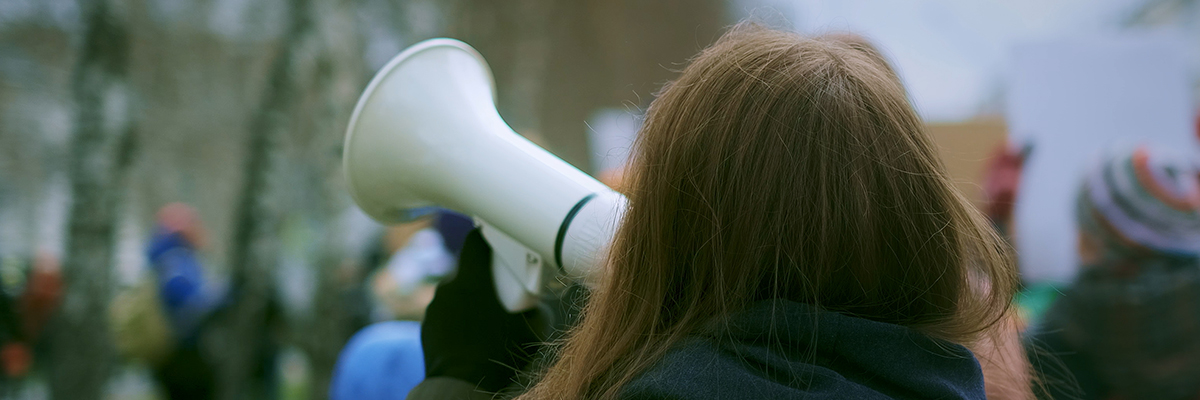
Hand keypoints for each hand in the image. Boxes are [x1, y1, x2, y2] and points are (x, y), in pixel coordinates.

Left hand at [421, 228, 547, 392]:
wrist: (463, 386)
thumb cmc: (498, 356)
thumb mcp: (532, 330)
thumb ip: (534, 306)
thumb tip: (535, 300)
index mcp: (473, 280)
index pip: (476, 241)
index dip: (488, 236)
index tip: (497, 240)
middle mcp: (449, 287)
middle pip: (468, 269)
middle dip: (484, 277)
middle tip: (501, 292)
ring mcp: (435, 306)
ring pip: (456, 291)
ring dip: (469, 298)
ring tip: (486, 319)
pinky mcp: (427, 324)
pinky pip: (446, 311)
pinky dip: (457, 316)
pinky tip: (470, 333)